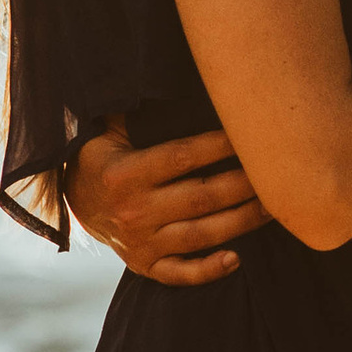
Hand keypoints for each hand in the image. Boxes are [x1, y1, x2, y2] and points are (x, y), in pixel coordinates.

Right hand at [66, 118, 267, 285]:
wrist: (75, 201)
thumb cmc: (106, 156)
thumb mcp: (110, 130)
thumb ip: (138, 110)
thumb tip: (170, 78)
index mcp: (124, 174)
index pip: (183, 157)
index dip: (220, 146)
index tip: (250, 136)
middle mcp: (133, 210)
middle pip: (201, 198)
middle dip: (244, 185)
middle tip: (277, 173)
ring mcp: (139, 243)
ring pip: (200, 235)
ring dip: (241, 222)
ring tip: (273, 208)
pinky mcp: (144, 266)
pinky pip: (180, 274)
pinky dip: (209, 271)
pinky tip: (237, 260)